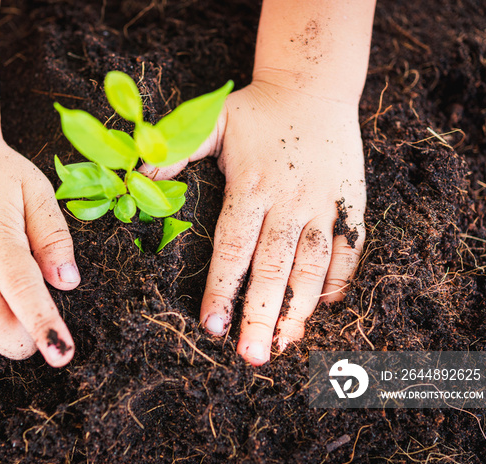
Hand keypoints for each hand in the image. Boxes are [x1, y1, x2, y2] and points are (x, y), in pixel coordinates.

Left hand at [153, 81, 365, 364]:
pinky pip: (349, 248)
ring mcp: (323, 203)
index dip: (221, 288)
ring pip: (314, 264)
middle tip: (251, 356)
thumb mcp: (209, 122)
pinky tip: (324, 307)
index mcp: (251, 186)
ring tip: (285, 343)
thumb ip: (175, 152)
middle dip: (260, 313)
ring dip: (300, 307)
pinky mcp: (350, 203)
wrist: (313, 85)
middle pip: (273, 266)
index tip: (213, 326)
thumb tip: (136, 176)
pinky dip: (339, 279)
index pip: (233, 247)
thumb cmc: (256, 111)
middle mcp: (289, 200)